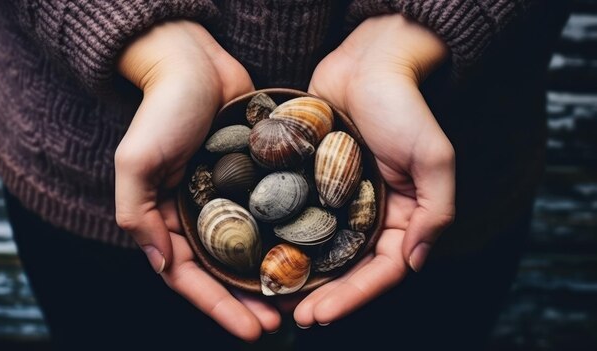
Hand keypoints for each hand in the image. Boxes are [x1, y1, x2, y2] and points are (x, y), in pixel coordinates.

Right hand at [115, 20, 278, 340]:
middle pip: (225, 273)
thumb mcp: (136, 162)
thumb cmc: (162, 110)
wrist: (194, 62)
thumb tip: (163, 265)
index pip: (191, 278)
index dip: (218, 308)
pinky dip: (285, 239)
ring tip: (299, 299)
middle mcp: (200, 215)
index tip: (252, 330)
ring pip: (252, 251)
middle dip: (248, 303)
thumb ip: (137, 215)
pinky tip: (309, 254)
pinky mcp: (255, 179)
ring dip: (270, 278)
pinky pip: (271, 216)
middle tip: (280, 322)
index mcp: (168, 219)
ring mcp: (230, 199)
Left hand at [294, 14, 455, 326]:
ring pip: (320, 249)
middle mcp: (371, 214)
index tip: (321, 316)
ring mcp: (339, 200)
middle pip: (347, 268)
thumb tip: (415, 263)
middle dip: (324, 296)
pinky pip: (298, 216)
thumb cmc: (404, 107)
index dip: (353, 297)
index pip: (382, 271)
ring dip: (301, 275)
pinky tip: (263, 254)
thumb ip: (435, 212)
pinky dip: (284, 238)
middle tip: (295, 317)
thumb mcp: (434, 158)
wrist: (368, 62)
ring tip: (275, 297)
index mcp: (403, 216)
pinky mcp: (313, 181)